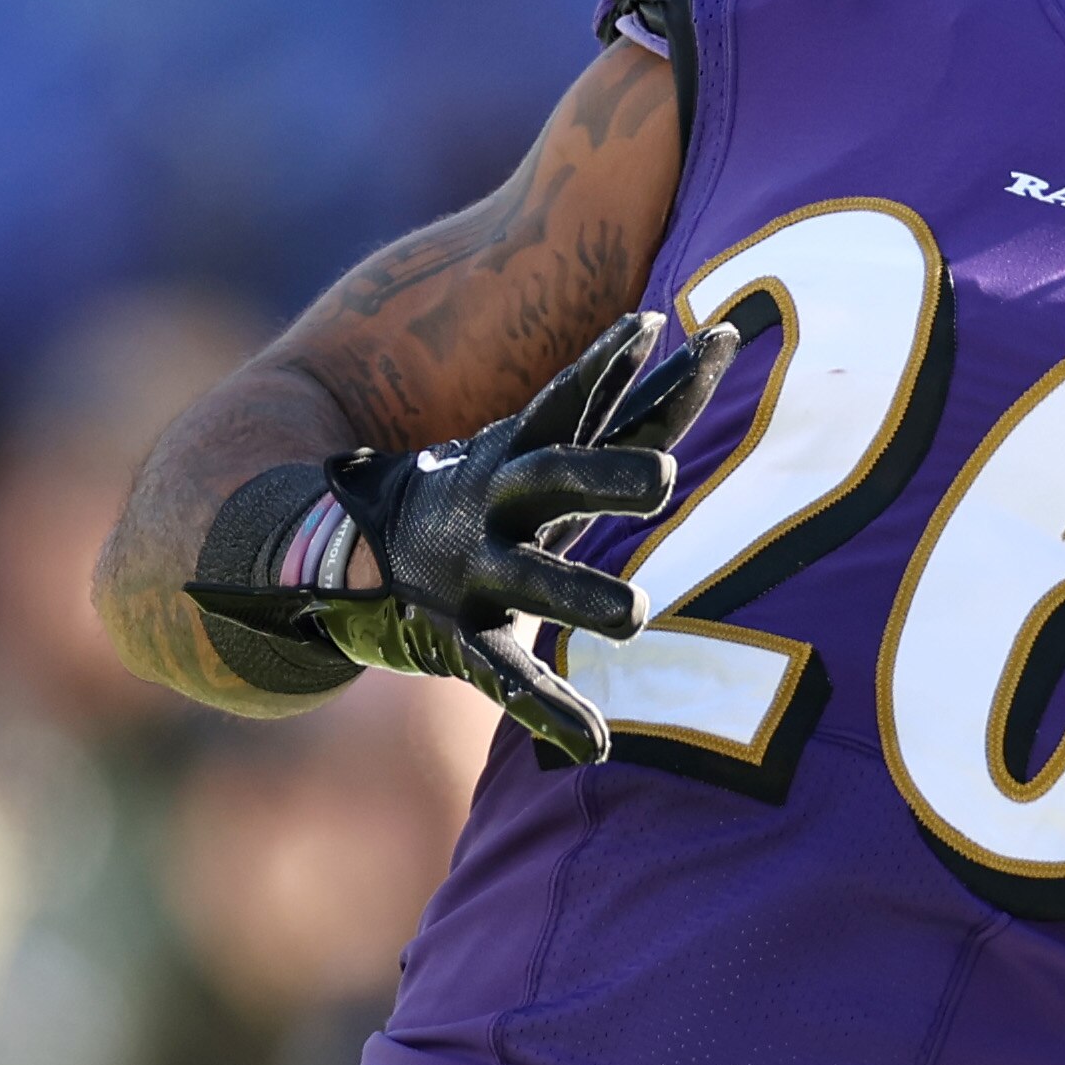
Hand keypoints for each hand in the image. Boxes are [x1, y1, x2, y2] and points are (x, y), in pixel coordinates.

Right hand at [192, 310, 738, 760]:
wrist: (363, 549)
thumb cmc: (496, 491)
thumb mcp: (547, 443)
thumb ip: (627, 399)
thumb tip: (701, 326)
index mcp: (523, 451)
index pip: (579, 398)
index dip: (616, 362)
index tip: (659, 323)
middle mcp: (499, 501)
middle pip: (555, 478)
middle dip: (603, 477)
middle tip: (660, 480)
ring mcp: (480, 570)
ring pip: (534, 581)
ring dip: (583, 597)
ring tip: (637, 616)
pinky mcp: (465, 636)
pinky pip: (512, 677)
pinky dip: (553, 712)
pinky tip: (598, 742)